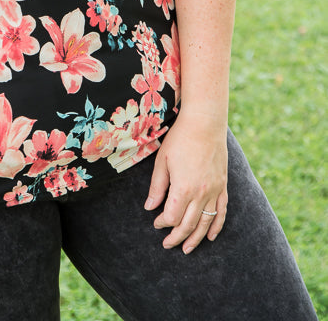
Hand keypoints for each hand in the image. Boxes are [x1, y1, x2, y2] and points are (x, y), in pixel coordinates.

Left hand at [145, 111, 227, 253]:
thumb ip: (157, 187)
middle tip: (168, 245)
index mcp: (184, 188)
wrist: (205, 123)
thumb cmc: (180, 139)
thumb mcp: (162, 161)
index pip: (172, 216)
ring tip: (187, 249)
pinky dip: (217, 226)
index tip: (155, 222)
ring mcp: (214, 191)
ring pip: (206, 223)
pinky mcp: (223, 186)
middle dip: (177, 237)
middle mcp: (201, 194)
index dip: (162, 223)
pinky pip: (222, 212)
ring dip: (196, 238)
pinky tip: (211, 236)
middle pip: (189, 224)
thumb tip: (149, 207)